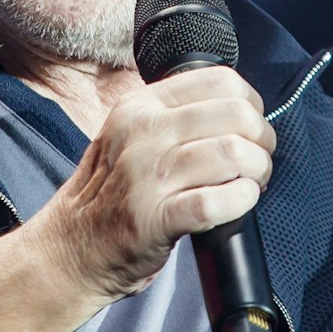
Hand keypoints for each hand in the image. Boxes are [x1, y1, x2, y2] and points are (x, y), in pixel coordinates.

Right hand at [30, 66, 275, 302]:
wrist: (70, 250)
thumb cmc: (109, 195)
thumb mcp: (129, 136)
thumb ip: (174, 117)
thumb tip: (239, 111)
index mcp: (140, 106)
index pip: (221, 81)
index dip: (252, 105)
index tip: (250, 130)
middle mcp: (143, 134)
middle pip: (236, 116)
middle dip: (262, 141)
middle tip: (257, 163)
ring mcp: (147, 177)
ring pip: (233, 154)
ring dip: (257, 172)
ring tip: (251, 185)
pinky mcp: (155, 219)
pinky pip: (217, 202)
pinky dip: (241, 201)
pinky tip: (238, 203)